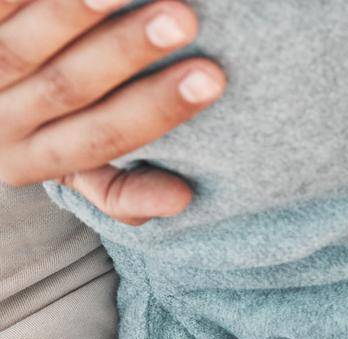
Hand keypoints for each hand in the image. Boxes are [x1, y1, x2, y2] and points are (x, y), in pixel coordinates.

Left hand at [0, 0, 225, 224]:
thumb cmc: (37, 129)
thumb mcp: (71, 172)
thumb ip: (123, 193)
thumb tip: (182, 197)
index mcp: (31, 161)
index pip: (105, 139)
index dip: (160, 111)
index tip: (212, 80)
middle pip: (68, 87)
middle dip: (127, 53)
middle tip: (182, 20)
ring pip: (20, 46)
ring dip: (73, 13)